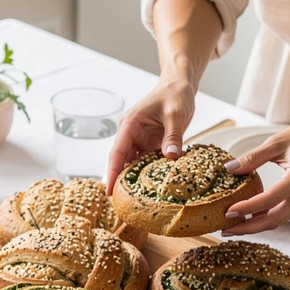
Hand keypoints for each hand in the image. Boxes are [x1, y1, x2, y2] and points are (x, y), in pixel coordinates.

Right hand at [106, 77, 195, 192]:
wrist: (180, 85)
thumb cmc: (175, 94)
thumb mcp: (175, 115)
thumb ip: (173, 137)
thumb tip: (170, 158)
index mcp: (130, 124)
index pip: (117, 152)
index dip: (112, 173)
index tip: (109, 191)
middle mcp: (131, 133)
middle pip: (121, 161)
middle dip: (120, 181)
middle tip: (121, 204)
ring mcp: (140, 140)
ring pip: (133, 163)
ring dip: (134, 179)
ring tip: (135, 201)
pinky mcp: (150, 144)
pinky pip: (146, 162)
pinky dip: (148, 174)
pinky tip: (151, 188)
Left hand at [221, 119, 289, 233]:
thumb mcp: (276, 142)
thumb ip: (253, 157)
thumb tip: (230, 169)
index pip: (270, 199)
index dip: (248, 208)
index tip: (229, 212)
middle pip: (274, 219)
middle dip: (249, 227)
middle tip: (226, 229)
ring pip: (278, 221)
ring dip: (255, 227)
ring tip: (233, 227)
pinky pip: (282, 215)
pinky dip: (264, 219)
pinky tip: (248, 218)